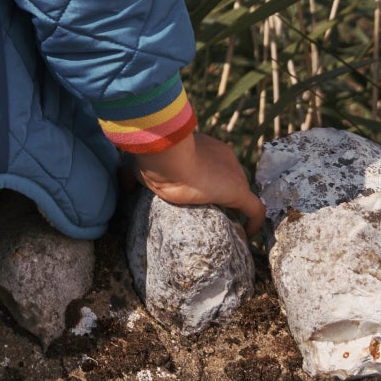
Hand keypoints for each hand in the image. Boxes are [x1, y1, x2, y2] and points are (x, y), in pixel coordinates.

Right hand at [134, 131, 264, 237]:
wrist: (166, 154)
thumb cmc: (152, 157)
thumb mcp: (140, 164)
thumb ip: (134, 173)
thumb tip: (126, 186)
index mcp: (203, 146)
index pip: (212, 163)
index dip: (208, 178)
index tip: (200, 192)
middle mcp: (222, 157)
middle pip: (229, 176)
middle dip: (224, 192)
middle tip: (215, 212)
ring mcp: (232, 173)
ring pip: (241, 192)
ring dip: (236, 208)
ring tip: (230, 226)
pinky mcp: (237, 191)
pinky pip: (255, 210)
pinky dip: (255, 222)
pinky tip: (250, 234)